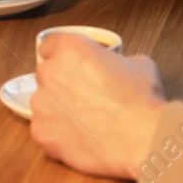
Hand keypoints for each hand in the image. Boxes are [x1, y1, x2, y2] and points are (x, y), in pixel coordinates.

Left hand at [31, 33, 166, 180]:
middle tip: (84, 95)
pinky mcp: (41, 132)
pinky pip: (44, 129)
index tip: (71, 65)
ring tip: (85, 121)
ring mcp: (41, 104)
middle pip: (46, 74)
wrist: (140, 137)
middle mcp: (50, 72)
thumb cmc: (140, 100)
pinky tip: (81, 137)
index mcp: (70, 48)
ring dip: (58, 109)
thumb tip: (119, 68)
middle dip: (61, 83)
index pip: (50, 45)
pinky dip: (58, 134)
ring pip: (44, 103)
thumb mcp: (137, 64)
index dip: (62, 56)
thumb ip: (117, 61)